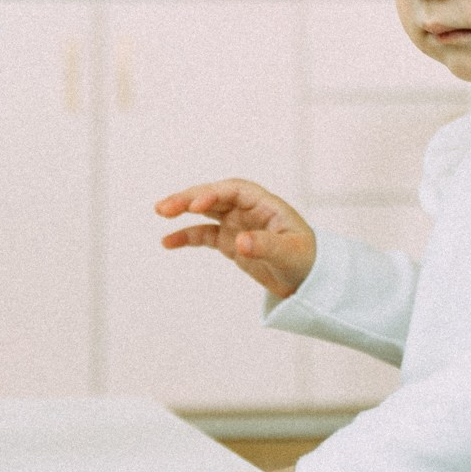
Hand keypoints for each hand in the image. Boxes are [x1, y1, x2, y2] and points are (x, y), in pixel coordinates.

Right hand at [154, 179, 316, 299]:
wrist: (310, 280)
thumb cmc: (306, 261)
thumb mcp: (290, 254)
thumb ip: (265, 246)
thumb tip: (240, 242)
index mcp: (265, 204)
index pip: (234, 191)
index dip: (212, 194)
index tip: (195, 206)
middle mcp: (248, 209)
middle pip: (214, 196)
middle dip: (189, 198)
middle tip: (165, 207)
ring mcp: (237, 224)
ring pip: (205, 211)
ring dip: (183, 210)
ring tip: (160, 212)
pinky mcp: (231, 242)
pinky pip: (204, 234)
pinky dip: (186, 236)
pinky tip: (168, 241)